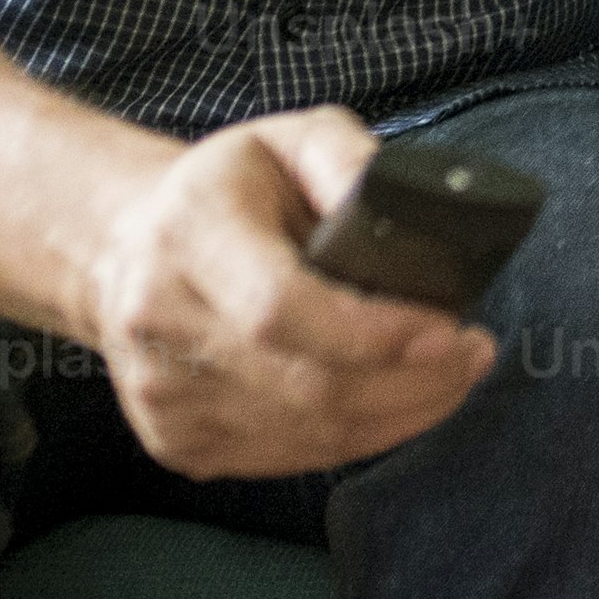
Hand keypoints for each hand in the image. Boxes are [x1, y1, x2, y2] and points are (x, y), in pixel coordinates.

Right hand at [78, 110, 499, 480]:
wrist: (125, 249)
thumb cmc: (228, 190)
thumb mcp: (290, 139)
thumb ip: (349, 161)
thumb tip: (413, 212)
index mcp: (188, 236)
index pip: (281, 310)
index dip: (373, 334)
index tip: (450, 330)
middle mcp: (161, 323)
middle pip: (305, 386)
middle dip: (411, 382)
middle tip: (473, 355)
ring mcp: (163, 395)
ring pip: (305, 434)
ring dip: (399, 415)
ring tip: (452, 377)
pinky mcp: (176, 442)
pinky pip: (287, 459)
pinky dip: (357, 437)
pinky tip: (396, 403)